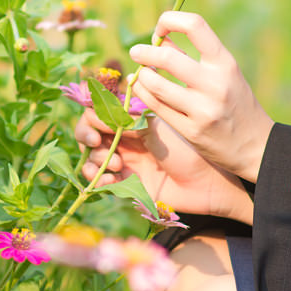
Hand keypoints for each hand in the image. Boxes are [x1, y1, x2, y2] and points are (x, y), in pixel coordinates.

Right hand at [73, 106, 254, 225]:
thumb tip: (106, 105)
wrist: (204, 185)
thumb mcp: (158, 130)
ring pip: (90, 156)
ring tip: (118, 166)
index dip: (94, 115)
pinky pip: (98, 179)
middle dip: (86, 134)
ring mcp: (121, 161)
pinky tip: (109, 180)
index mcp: (131, 121)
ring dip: (95, 159)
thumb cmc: (188, 152)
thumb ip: (131, 119)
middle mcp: (123, 139)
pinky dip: (97, 179)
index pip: (100, 110)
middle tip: (97, 141)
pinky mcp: (122, 183)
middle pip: (87, 131)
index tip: (104, 122)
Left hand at [125, 11, 273, 183]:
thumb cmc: (236, 103)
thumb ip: (193, 56)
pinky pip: (156, 108)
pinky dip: (143, 94)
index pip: (195, 26)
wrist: (256, 147)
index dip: (170, 20)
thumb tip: (160, 38)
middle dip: (144, 52)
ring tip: (140, 74)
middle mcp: (216, 84)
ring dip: (141, 76)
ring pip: (156, 85)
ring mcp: (203, 110)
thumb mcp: (225, 74)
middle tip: (136, 52)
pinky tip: (142, 89)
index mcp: (225, 63)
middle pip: (167, 57)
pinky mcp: (191, 131)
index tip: (160, 29)